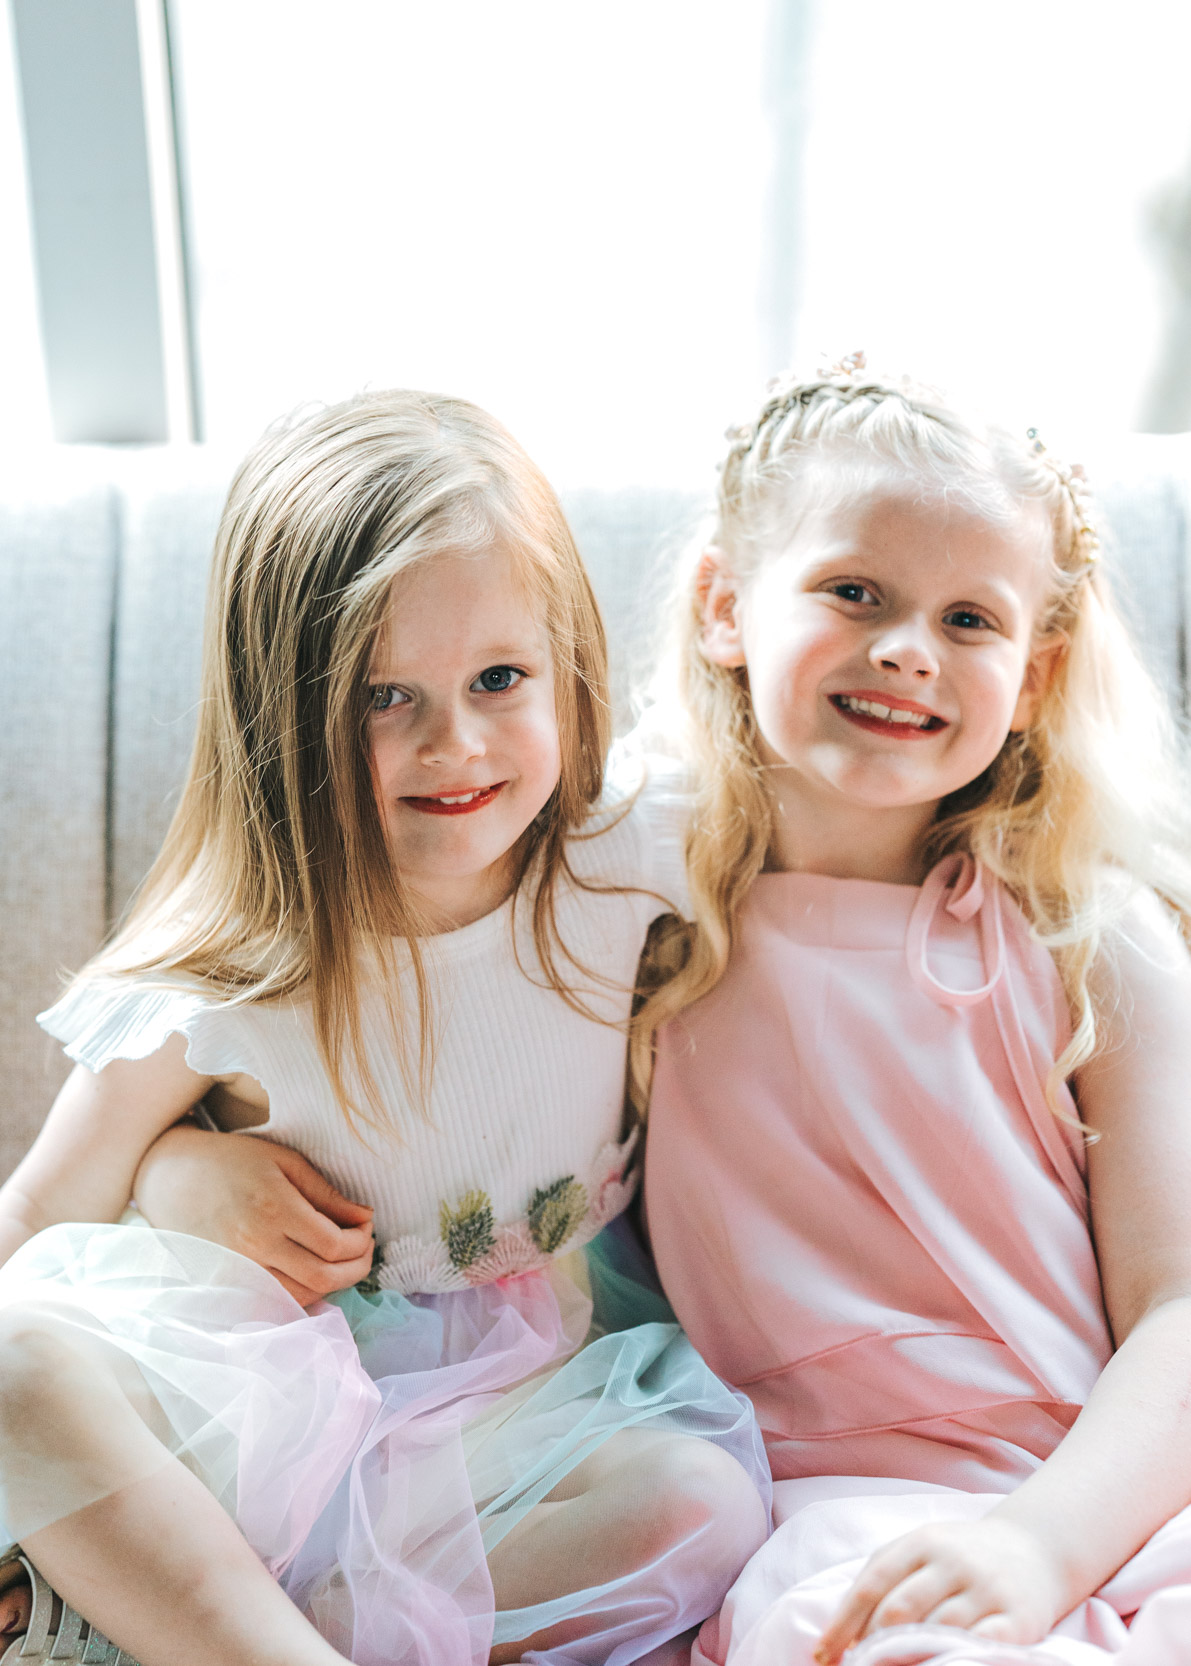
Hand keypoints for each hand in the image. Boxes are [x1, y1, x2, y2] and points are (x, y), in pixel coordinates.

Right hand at [134, 1124, 374, 1305]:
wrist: (169, 1176)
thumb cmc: (231, 1161)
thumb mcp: (284, 1161)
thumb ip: (326, 1193)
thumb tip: (365, 1217)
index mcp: (274, 1208)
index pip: (335, 1245)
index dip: (362, 1242)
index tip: (367, 1227)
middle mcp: (256, 1245)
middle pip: (324, 1277)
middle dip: (357, 1268)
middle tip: (365, 1250)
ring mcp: (238, 1269)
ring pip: (301, 1296)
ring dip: (333, 1284)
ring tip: (343, 1261)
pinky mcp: (225, 1283)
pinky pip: (274, 1302)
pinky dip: (303, 1294)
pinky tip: (313, 1273)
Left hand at [814, 1514, 1068, 1662]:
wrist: (1034, 1550)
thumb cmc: (961, 1557)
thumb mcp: (920, 1550)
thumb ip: (883, 1580)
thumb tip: (846, 1635)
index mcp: (921, 1542)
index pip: (871, 1585)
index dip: (843, 1624)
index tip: (824, 1655)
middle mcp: (953, 1561)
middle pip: (899, 1610)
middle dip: (873, 1645)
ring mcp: (987, 1588)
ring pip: (937, 1630)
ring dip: (909, 1658)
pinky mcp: (1018, 1618)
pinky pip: (981, 1644)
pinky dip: (956, 1659)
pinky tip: (941, 1665)